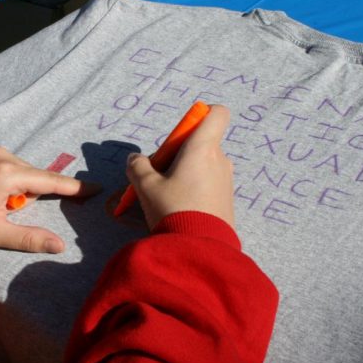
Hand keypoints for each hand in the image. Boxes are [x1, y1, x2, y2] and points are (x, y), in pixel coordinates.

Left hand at [0, 143, 100, 252]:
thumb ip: (29, 238)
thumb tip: (60, 245)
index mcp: (7, 173)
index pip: (50, 181)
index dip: (74, 187)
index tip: (96, 188)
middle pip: (30, 175)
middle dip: (26, 194)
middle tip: (4, 213)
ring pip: (14, 167)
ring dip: (12, 184)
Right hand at [125, 105, 233, 229]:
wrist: (199, 249)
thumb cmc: (172, 209)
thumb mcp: (145, 186)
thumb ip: (138, 166)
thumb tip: (135, 159)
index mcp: (203, 148)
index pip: (217, 113)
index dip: (202, 114)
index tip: (182, 133)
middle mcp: (220, 159)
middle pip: (201, 142)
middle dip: (180, 152)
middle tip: (160, 174)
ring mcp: (226, 179)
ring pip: (204, 164)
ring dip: (186, 172)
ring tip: (167, 195)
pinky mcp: (227, 199)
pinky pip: (209, 182)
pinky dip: (195, 187)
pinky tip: (180, 208)